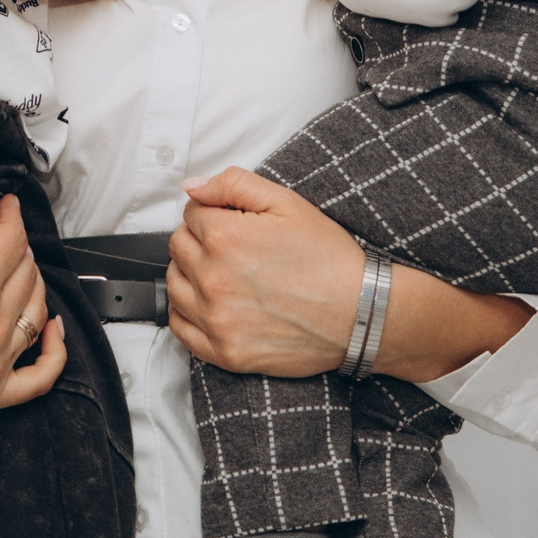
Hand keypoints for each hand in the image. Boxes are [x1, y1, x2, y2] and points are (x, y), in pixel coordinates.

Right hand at [0, 190, 65, 412]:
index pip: (13, 239)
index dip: (11, 216)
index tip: (6, 208)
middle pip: (29, 272)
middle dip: (16, 247)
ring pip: (38, 312)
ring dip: (31, 285)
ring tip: (13, 271)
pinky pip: (39, 379)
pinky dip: (55, 353)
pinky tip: (53, 329)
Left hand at [166, 167, 532, 380]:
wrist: (362, 312)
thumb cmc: (328, 258)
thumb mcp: (287, 203)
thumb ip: (233, 185)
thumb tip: (192, 187)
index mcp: (223, 237)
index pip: (190, 214)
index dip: (212, 212)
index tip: (231, 221)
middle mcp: (212, 279)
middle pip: (178, 247)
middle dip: (199, 240)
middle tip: (232, 246)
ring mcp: (216, 319)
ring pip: (174, 285)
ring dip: (190, 274)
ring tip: (224, 273)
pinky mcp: (224, 352)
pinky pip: (181, 329)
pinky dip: (187, 313)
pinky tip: (210, 304)